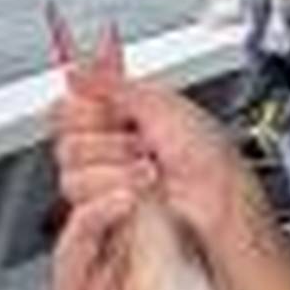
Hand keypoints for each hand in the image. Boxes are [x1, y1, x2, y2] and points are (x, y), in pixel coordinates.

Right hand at [49, 41, 289, 289]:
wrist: (222, 215)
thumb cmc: (215, 169)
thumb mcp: (168, 110)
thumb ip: (115, 86)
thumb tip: (75, 72)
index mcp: (131, 119)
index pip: (78, 106)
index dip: (88, 111)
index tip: (109, 116)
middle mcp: (115, 151)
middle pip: (67, 138)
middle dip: (105, 143)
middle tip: (142, 148)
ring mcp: (110, 186)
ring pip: (70, 172)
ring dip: (112, 172)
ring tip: (149, 176)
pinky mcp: (107, 218)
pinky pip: (79, 205)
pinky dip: (108, 198)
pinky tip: (136, 198)